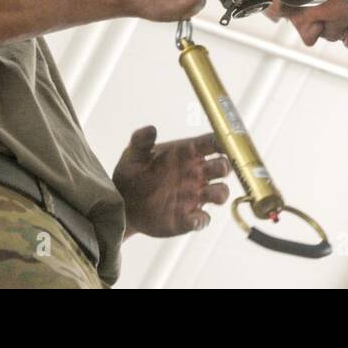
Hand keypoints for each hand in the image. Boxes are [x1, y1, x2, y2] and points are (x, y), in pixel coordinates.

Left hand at [112, 126, 230, 237]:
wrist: (122, 204)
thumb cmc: (132, 173)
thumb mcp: (133, 154)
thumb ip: (141, 141)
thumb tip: (150, 129)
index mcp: (187, 153)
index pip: (212, 143)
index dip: (222, 140)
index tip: (224, 141)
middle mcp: (196, 173)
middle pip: (223, 167)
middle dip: (226, 166)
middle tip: (220, 168)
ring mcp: (194, 196)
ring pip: (220, 192)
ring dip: (220, 193)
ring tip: (207, 194)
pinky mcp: (188, 218)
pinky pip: (203, 219)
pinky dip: (201, 219)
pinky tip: (191, 219)